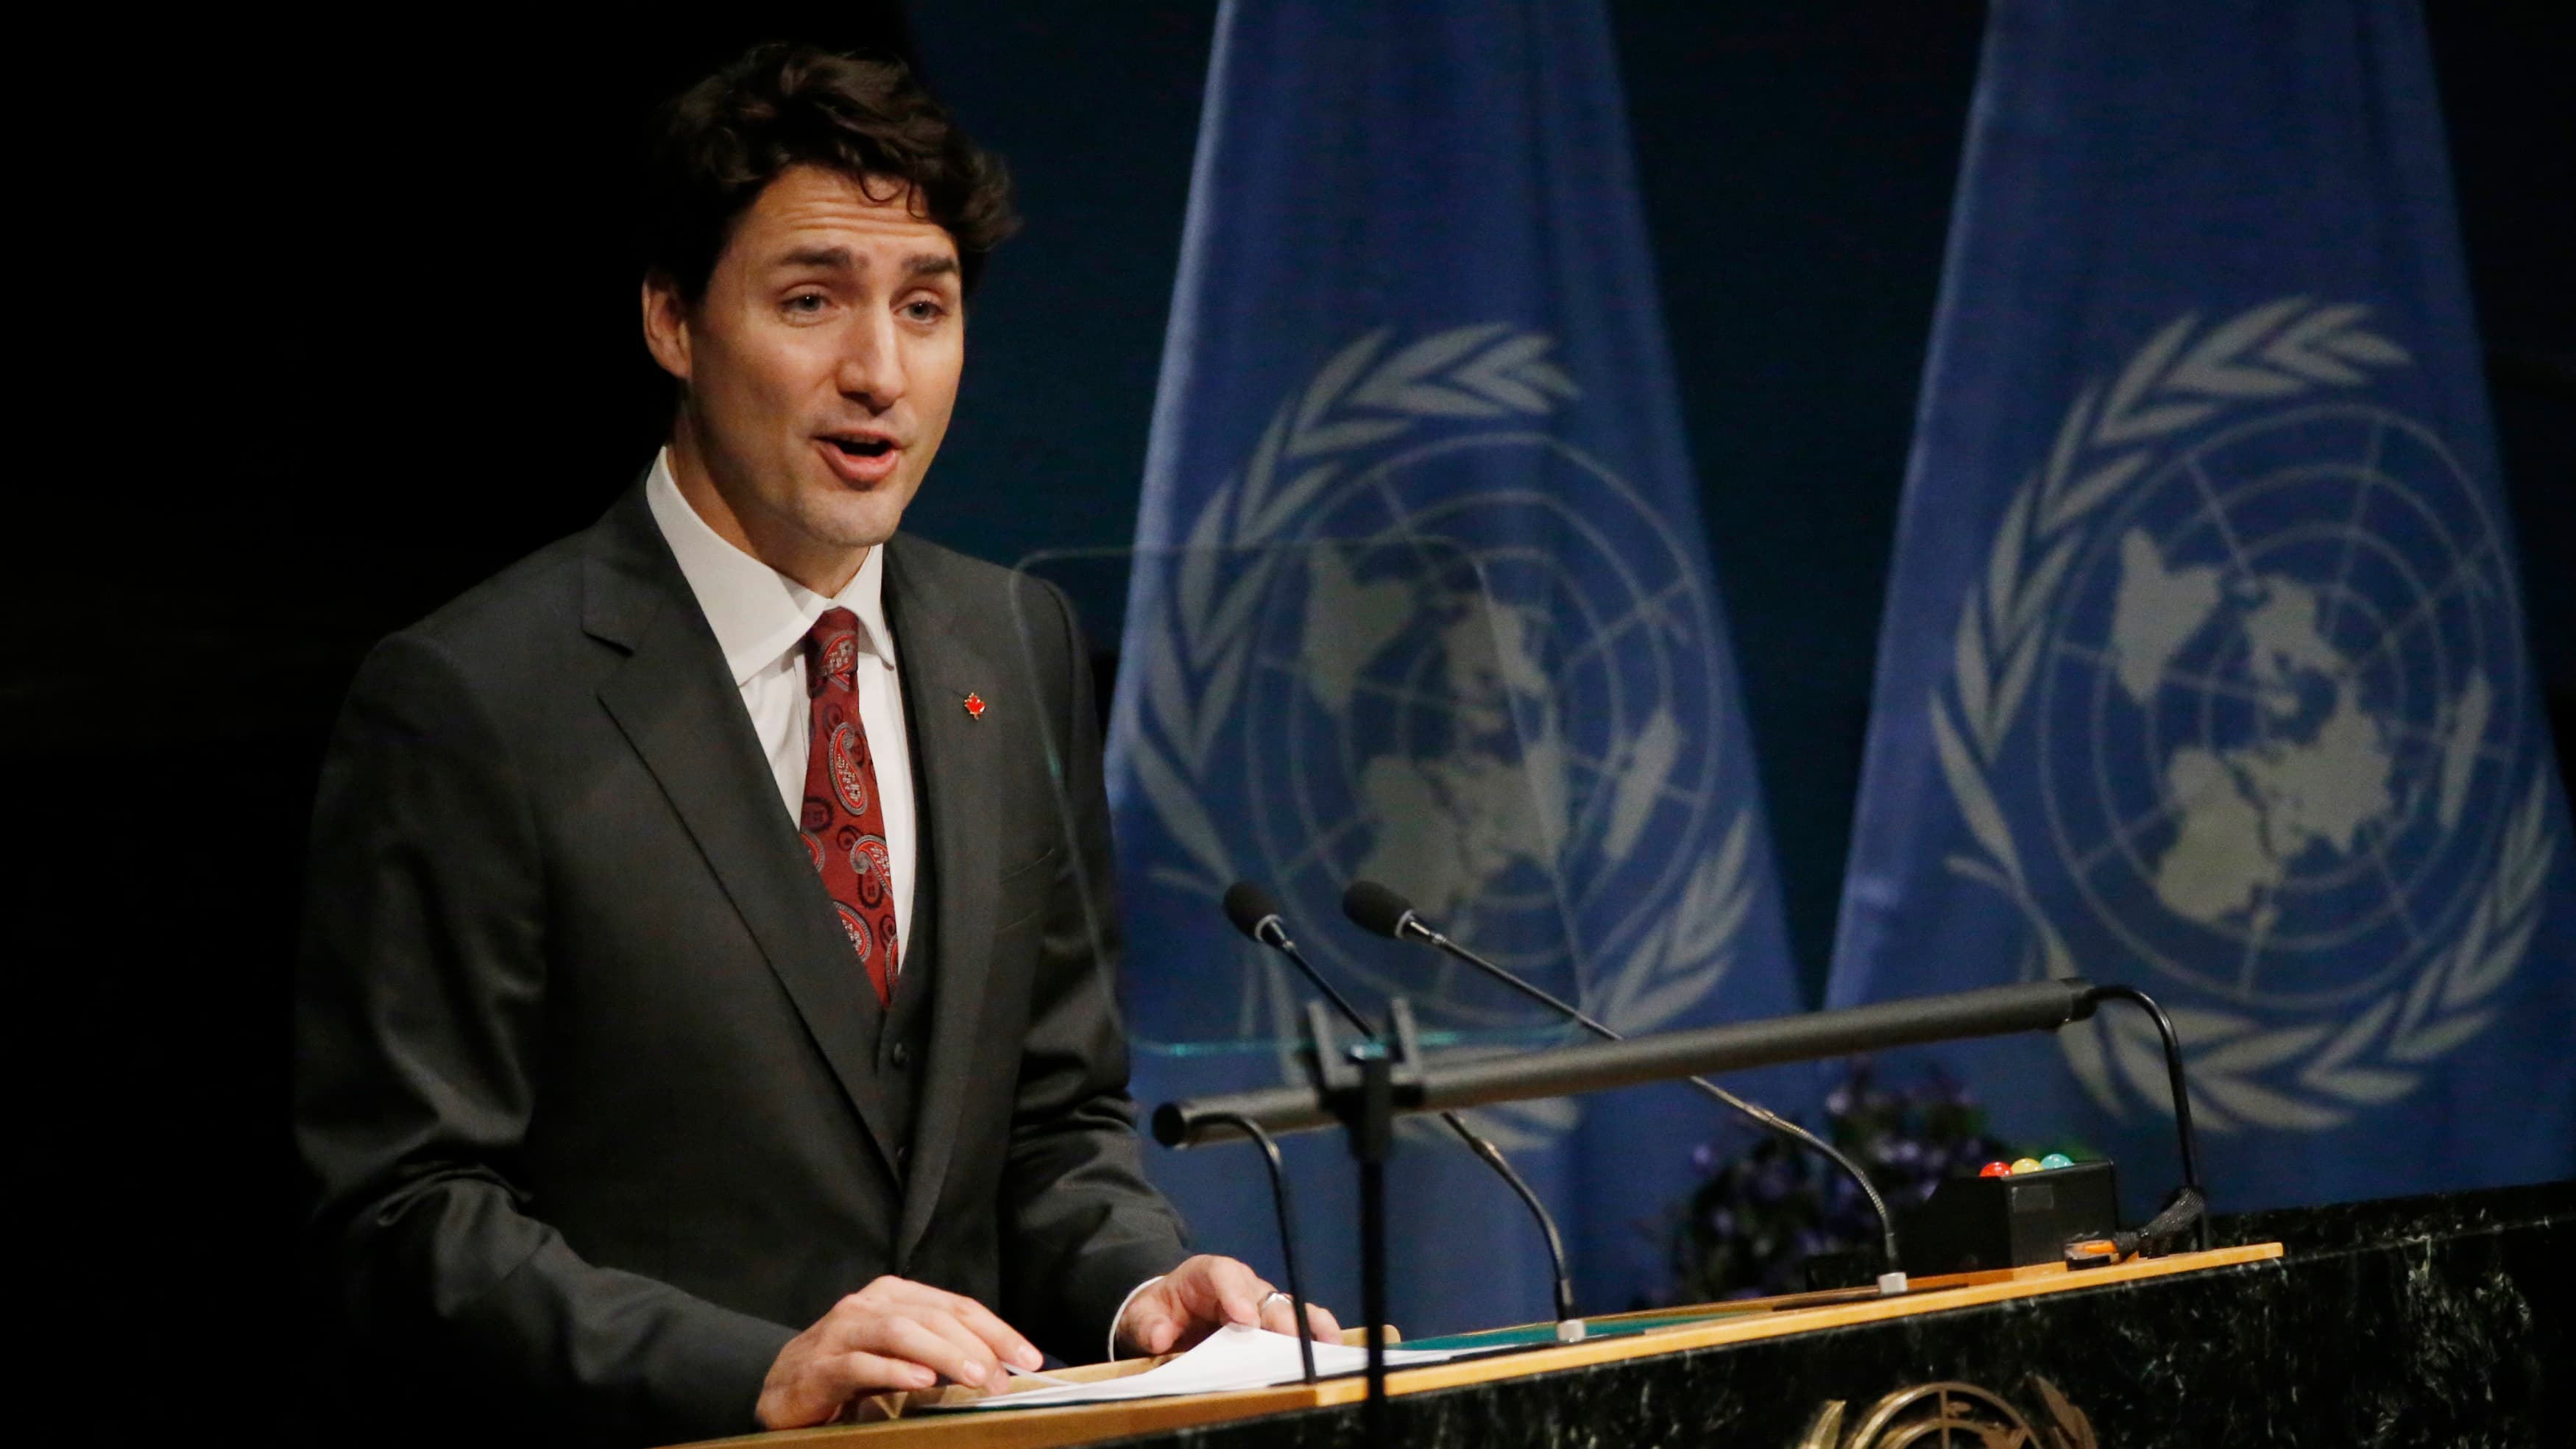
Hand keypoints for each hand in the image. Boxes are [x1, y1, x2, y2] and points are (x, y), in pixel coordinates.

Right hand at [755, 1275, 1043, 1427]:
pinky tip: (923, 1382)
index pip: (958, 1306)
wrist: (783, 1389)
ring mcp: (843, 1331)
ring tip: (976, 1378)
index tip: (1030, 1358)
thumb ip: (939, 1352)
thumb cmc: (851, 1372)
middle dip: (977, 1346)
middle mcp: (870, 1305)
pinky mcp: (821, 1364)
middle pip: (935, 1317)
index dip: (998, 1330)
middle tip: (1004, 1378)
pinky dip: (895, 1371)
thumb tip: (998, 1368)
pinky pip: (862, 1363)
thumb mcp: (901, 1356)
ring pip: (902, 1333)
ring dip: (945, 1355)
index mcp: (896, 1295)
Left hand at [1116, 1253, 1343, 1356]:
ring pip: (1285, 1308)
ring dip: (1303, 1325)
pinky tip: (1330, 1346)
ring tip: (1324, 1343)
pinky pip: (1297, 1323)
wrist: (1166, 1314)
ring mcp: (1259, 1304)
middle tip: (1284, 1340)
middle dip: (1274, 1316)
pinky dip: (1315, 1332)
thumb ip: (1148, 1324)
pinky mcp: (1270, 1324)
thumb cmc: (1158, 1310)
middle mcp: (1239, 1286)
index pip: (1223, 1273)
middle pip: (1262, 1294)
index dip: (1236, 1293)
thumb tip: (1161, 1336)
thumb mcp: (1140, 1315)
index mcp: (1205, 1275)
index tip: (1244, 1319)